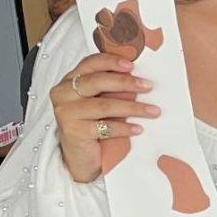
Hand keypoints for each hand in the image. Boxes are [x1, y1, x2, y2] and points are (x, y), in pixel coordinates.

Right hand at [50, 54, 157, 182]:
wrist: (79, 155)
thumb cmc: (92, 121)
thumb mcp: (99, 98)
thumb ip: (110, 85)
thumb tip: (140, 77)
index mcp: (70, 79)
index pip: (90, 63)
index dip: (111, 61)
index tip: (131, 65)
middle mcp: (64, 93)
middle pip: (97, 82)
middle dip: (126, 83)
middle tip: (148, 86)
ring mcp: (66, 113)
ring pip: (104, 105)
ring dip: (132, 108)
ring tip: (153, 111)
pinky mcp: (73, 132)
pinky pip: (104, 127)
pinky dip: (124, 127)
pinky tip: (138, 128)